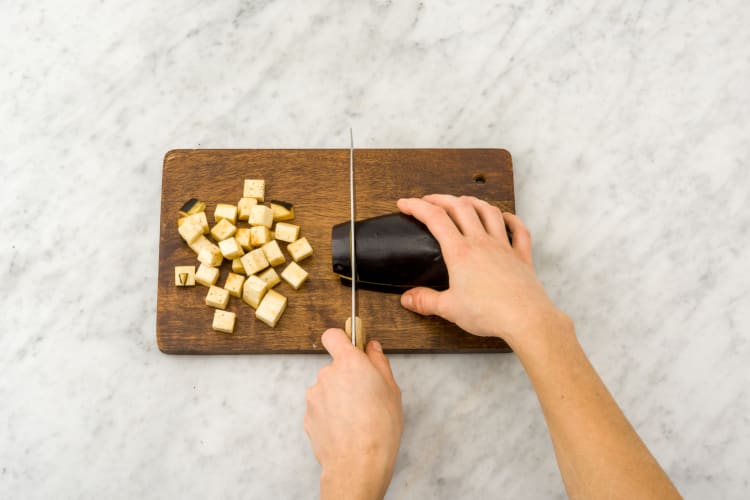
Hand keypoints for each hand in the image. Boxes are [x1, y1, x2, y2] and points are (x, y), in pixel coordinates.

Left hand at [305, 329, 402, 499]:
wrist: (358, 463)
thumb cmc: (380, 427)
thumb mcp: (391, 390)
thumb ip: (379, 362)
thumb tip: (372, 347)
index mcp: (349, 363)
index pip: (333, 335)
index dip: (341, 339)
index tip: (350, 346)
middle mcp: (327, 374)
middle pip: (334, 367)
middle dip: (346, 378)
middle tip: (364, 397)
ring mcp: (314, 396)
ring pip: (327, 389)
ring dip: (337, 398)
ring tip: (356, 418)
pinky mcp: (307, 416)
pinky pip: (320, 408)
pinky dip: (330, 415)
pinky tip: (345, 428)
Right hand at [397, 195, 564, 347]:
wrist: (525, 318)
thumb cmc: (490, 313)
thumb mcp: (449, 309)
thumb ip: (426, 301)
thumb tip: (407, 299)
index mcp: (460, 252)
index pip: (435, 219)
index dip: (417, 206)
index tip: (405, 203)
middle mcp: (482, 243)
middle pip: (460, 207)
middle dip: (441, 199)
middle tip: (429, 200)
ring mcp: (504, 247)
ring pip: (489, 212)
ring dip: (473, 202)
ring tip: (463, 201)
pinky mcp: (521, 257)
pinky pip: (519, 230)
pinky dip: (511, 219)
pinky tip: (505, 217)